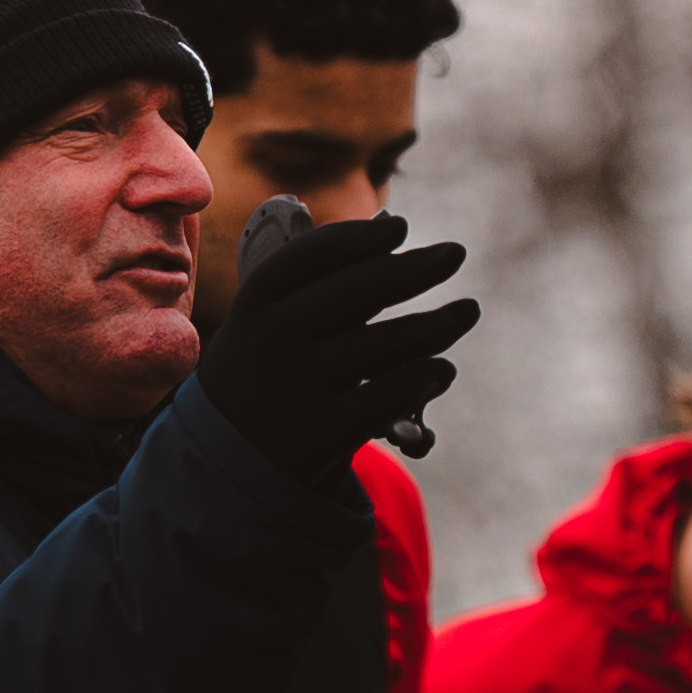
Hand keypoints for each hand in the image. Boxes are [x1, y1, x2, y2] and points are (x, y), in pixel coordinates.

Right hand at [195, 211, 474, 484]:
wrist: (224, 464)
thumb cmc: (261, 375)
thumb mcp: (265, 328)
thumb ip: (318, 287)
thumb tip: (387, 231)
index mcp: (254, 306)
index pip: (310, 256)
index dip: (357, 238)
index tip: (399, 228)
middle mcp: (272, 340)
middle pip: (355, 291)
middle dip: (412, 268)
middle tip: (454, 253)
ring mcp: (295, 388)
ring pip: (383, 344)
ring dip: (436, 325)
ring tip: (467, 310)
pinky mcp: (319, 435)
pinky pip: (387, 395)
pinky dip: (422, 377)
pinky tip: (442, 368)